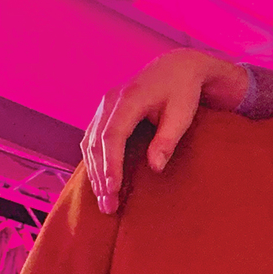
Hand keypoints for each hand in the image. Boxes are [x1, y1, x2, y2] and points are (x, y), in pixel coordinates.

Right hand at [82, 49, 250, 213]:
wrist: (176, 68)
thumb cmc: (182, 92)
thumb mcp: (182, 115)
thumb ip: (167, 140)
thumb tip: (155, 168)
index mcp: (129, 99)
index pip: (112, 136)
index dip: (111, 164)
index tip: (113, 188)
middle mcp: (109, 101)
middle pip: (96, 143)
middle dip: (100, 175)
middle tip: (108, 205)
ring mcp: (104, 106)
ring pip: (90, 142)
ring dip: (94, 172)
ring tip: (104, 200)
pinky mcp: (104, 112)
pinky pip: (91, 138)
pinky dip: (93, 160)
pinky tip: (99, 180)